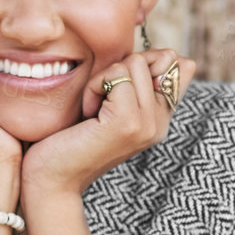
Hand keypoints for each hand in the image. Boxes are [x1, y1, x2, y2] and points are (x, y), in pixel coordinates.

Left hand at [19, 48, 195, 201]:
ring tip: (93, 109)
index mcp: (161, 119)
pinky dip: (94, 87)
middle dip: (120, 69)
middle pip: (158, 57)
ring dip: (104, 78)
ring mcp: (148, 123)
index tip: (119, 84)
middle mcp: (161, 123)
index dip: (149, 59)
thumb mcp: (111, 105)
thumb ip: (136, 83)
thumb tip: (170, 54)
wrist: (52, 180)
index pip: (181, 67)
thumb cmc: (72, 138)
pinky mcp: (128, 121)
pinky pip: (116, 75)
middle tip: (101, 101)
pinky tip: (87, 114)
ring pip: (136, 63)